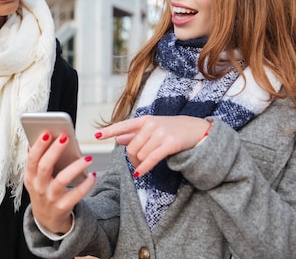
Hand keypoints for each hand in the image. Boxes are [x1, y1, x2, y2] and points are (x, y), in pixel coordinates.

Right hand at [24, 131, 95, 233]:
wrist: (47, 219)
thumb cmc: (43, 192)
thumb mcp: (34, 179)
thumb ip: (35, 162)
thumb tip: (33, 141)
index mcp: (30, 177)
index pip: (32, 159)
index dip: (39, 146)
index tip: (47, 133)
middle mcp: (39, 187)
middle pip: (45, 166)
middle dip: (55, 150)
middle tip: (65, 137)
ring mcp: (51, 197)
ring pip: (62, 180)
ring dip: (75, 167)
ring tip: (87, 158)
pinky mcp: (63, 206)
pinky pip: (77, 194)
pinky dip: (86, 184)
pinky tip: (93, 175)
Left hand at [95, 115, 209, 176]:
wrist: (198, 129)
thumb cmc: (173, 129)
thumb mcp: (153, 129)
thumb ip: (135, 134)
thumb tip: (118, 139)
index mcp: (145, 120)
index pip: (123, 125)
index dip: (109, 131)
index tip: (96, 136)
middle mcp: (151, 124)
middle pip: (131, 147)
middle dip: (131, 159)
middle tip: (136, 164)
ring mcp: (161, 133)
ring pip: (141, 154)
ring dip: (140, 164)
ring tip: (143, 167)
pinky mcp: (170, 143)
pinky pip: (151, 158)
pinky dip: (144, 168)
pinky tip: (140, 174)